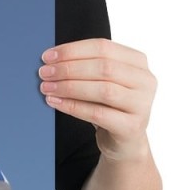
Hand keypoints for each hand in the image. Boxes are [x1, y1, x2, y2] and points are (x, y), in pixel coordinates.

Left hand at [39, 38, 155, 161]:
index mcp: (138, 62)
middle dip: (68, 68)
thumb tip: (51, 60)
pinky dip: (73, 106)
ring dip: (69, 87)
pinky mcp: (132, 127)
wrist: (123, 142)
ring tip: (47, 88)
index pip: (103, 47)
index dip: (73, 50)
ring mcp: (142, 104)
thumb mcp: (101, 82)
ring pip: (103, 90)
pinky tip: (56, 102)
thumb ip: (85, 67)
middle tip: (44, 73)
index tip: (47, 56)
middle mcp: (145, 81)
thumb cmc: (108, 106)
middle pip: (103, 67)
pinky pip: (98, 113)